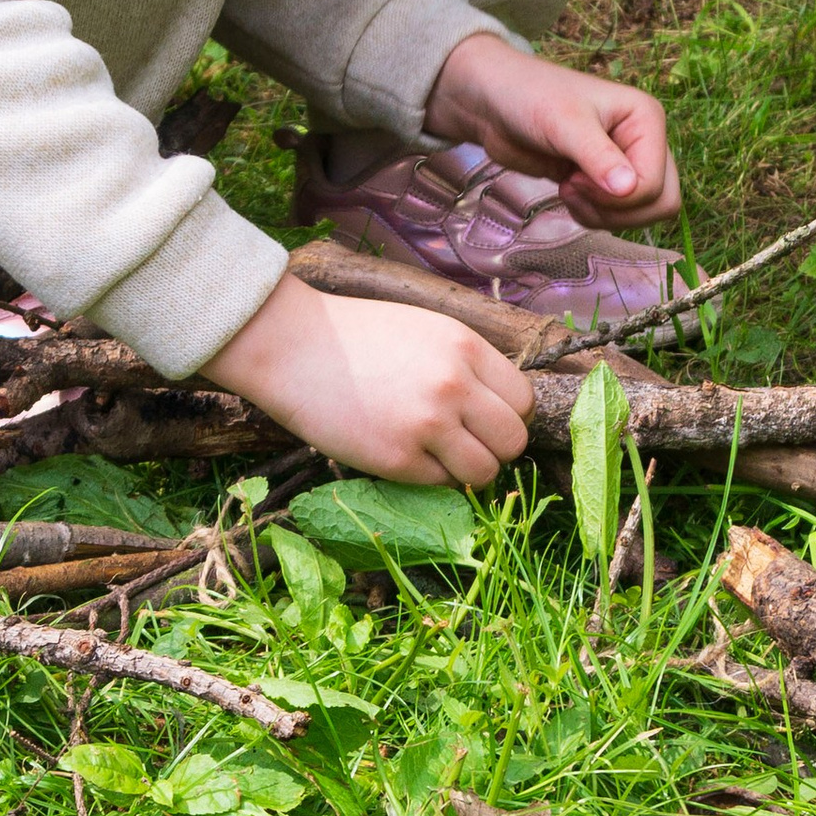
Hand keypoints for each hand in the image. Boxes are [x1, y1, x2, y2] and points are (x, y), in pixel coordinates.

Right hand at [201, 274, 531, 486]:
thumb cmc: (356, 337)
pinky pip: (442, 484)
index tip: (485, 422)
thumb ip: (465, 364)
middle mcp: (455, 385)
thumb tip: (497, 409)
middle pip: (513, 440)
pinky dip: (431, 478)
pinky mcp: (397, 458)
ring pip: (485, 471)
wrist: (293, 346)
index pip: (523, 401)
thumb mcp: (425, 330)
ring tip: (440, 458)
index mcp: (466, 348)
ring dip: (469, 471)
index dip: (508, 417)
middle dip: (495, 449)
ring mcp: (427, 424)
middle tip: (466, 446)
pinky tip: (405, 456)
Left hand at [425, 34, 681, 230]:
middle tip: (575, 187)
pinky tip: (566, 190)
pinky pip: (616, 216)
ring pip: (641, 215)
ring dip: (601, 214)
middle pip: (661, 203)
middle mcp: (646, 141)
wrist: (495, 104)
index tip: (575, 176)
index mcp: (647, 120)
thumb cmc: (529, 98)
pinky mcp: (605, 180)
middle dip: (615, 210)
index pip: (655, 185)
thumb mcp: (564, 125)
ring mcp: (627, 162)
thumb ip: (597, 157)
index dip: (616, 196)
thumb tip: (630, 189)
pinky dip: (591, 215)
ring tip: (568, 186)